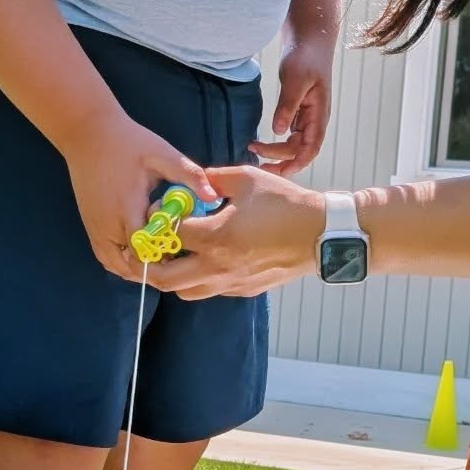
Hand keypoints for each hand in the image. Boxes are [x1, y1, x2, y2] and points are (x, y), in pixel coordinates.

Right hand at [64, 110, 218, 279]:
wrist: (87, 134)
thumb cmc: (129, 142)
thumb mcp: (162, 154)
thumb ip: (189, 175)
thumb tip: (214, 196)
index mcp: (127, 208)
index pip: (145, 249)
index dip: (166, 255)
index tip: (187, 252)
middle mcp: (108, 224)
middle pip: (131, 265)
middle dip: (155, 268)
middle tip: (179, 261)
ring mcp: (96, 227)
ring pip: (116, 265)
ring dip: (138, 268)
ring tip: (162, 259)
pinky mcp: (90, 226)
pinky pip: (105, 256)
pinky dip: (122, 263)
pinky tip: (141, 254)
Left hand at [144, 164, 324, 298]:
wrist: (321, 234)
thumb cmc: (286, 204)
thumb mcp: (247, 179)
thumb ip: (212, 178)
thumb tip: (192, 181)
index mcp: (215, 237)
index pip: (168, 235)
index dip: (157, 221)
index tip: (157, 211)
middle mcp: (217, 266)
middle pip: (163, 278)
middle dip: (148, 263)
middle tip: (151, 245)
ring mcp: (229, 282)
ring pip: (183, 291)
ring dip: (173, 275)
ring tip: (178, 253)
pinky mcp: (242, 290)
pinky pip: (208, 291)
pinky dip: (198, 279)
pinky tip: (207, 258)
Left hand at [249, 33, 334, 176]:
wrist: (309, 41)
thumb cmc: (306, 57)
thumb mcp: (295, 80)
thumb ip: (287, 106)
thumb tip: (278, 131)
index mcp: (319, 114)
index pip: (312, 147)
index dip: (299, 162)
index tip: (281, 171)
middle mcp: (315, 119)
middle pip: (300, 149)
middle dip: (280, 158)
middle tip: (255, 157)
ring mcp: (307, 116)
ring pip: (294, 143)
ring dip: (276, 150)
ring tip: (253, 148)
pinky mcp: (298, 111)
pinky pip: (289, 134)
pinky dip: (276, 141)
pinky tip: (262, 141)